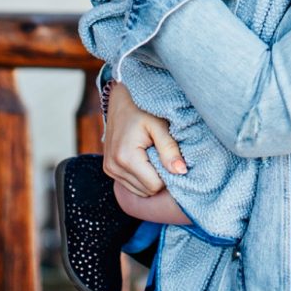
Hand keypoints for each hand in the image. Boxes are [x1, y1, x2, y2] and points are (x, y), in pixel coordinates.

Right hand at [103, 82, 186, 196]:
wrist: (120, 100)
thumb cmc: (142, 109)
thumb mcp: (159, 125)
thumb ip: (169, 149)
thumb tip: (181, 171)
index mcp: (125, 157)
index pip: (155, 185)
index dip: (168, 174)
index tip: (171, 157)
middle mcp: (114, 167)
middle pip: (147, 190)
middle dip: (159, 176)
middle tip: (163, 154)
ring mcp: (109, 169)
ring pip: (139, 191)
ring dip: (150, 177)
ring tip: (153, 154)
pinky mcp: (109, 169)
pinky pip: (131, 185)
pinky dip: (141, 177)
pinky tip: (145, 159)